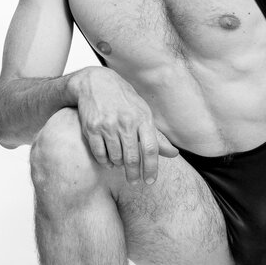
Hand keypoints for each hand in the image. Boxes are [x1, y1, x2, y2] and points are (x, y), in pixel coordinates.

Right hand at [72, 68, 178, 184]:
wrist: (96, 82)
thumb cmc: (124, 100)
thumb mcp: (143, 113)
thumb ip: (156, 136)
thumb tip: (174, 154)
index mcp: (142, 118)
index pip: (151, 149)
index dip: (151, 168)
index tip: (150, 181)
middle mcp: (126, 122)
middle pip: (132, 157)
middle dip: (134, 174)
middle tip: (135, 182)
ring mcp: (107, 125)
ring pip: (115, 157)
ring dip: (118, 165)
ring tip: (120, 164)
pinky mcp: (91, 128)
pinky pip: (99, 153)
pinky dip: (104, 161)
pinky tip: (108, 161)